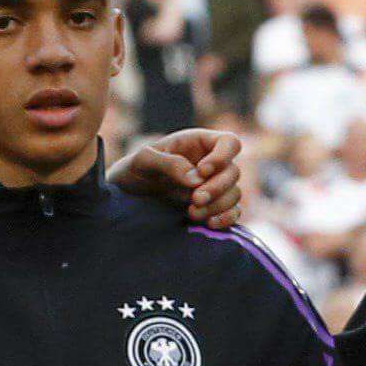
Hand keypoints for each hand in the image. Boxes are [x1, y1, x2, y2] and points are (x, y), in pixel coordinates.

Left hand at [110, 125, 251, 225]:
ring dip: (218, 205)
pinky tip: (209, 223)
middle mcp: (212, 163)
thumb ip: (169, 163)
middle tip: (194, 199)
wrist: (130, 196)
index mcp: (200, 143)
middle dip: (217, 188)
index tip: (202, 171)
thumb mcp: (143, 160)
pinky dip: (226, 218)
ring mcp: (215, 186)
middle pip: (233, 172)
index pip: (229, 142)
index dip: (222, 157)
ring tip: (192, 213)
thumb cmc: (136, 170)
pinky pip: (233, 212)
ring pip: (234, 193)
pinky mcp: (214, 207)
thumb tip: (196, 179)